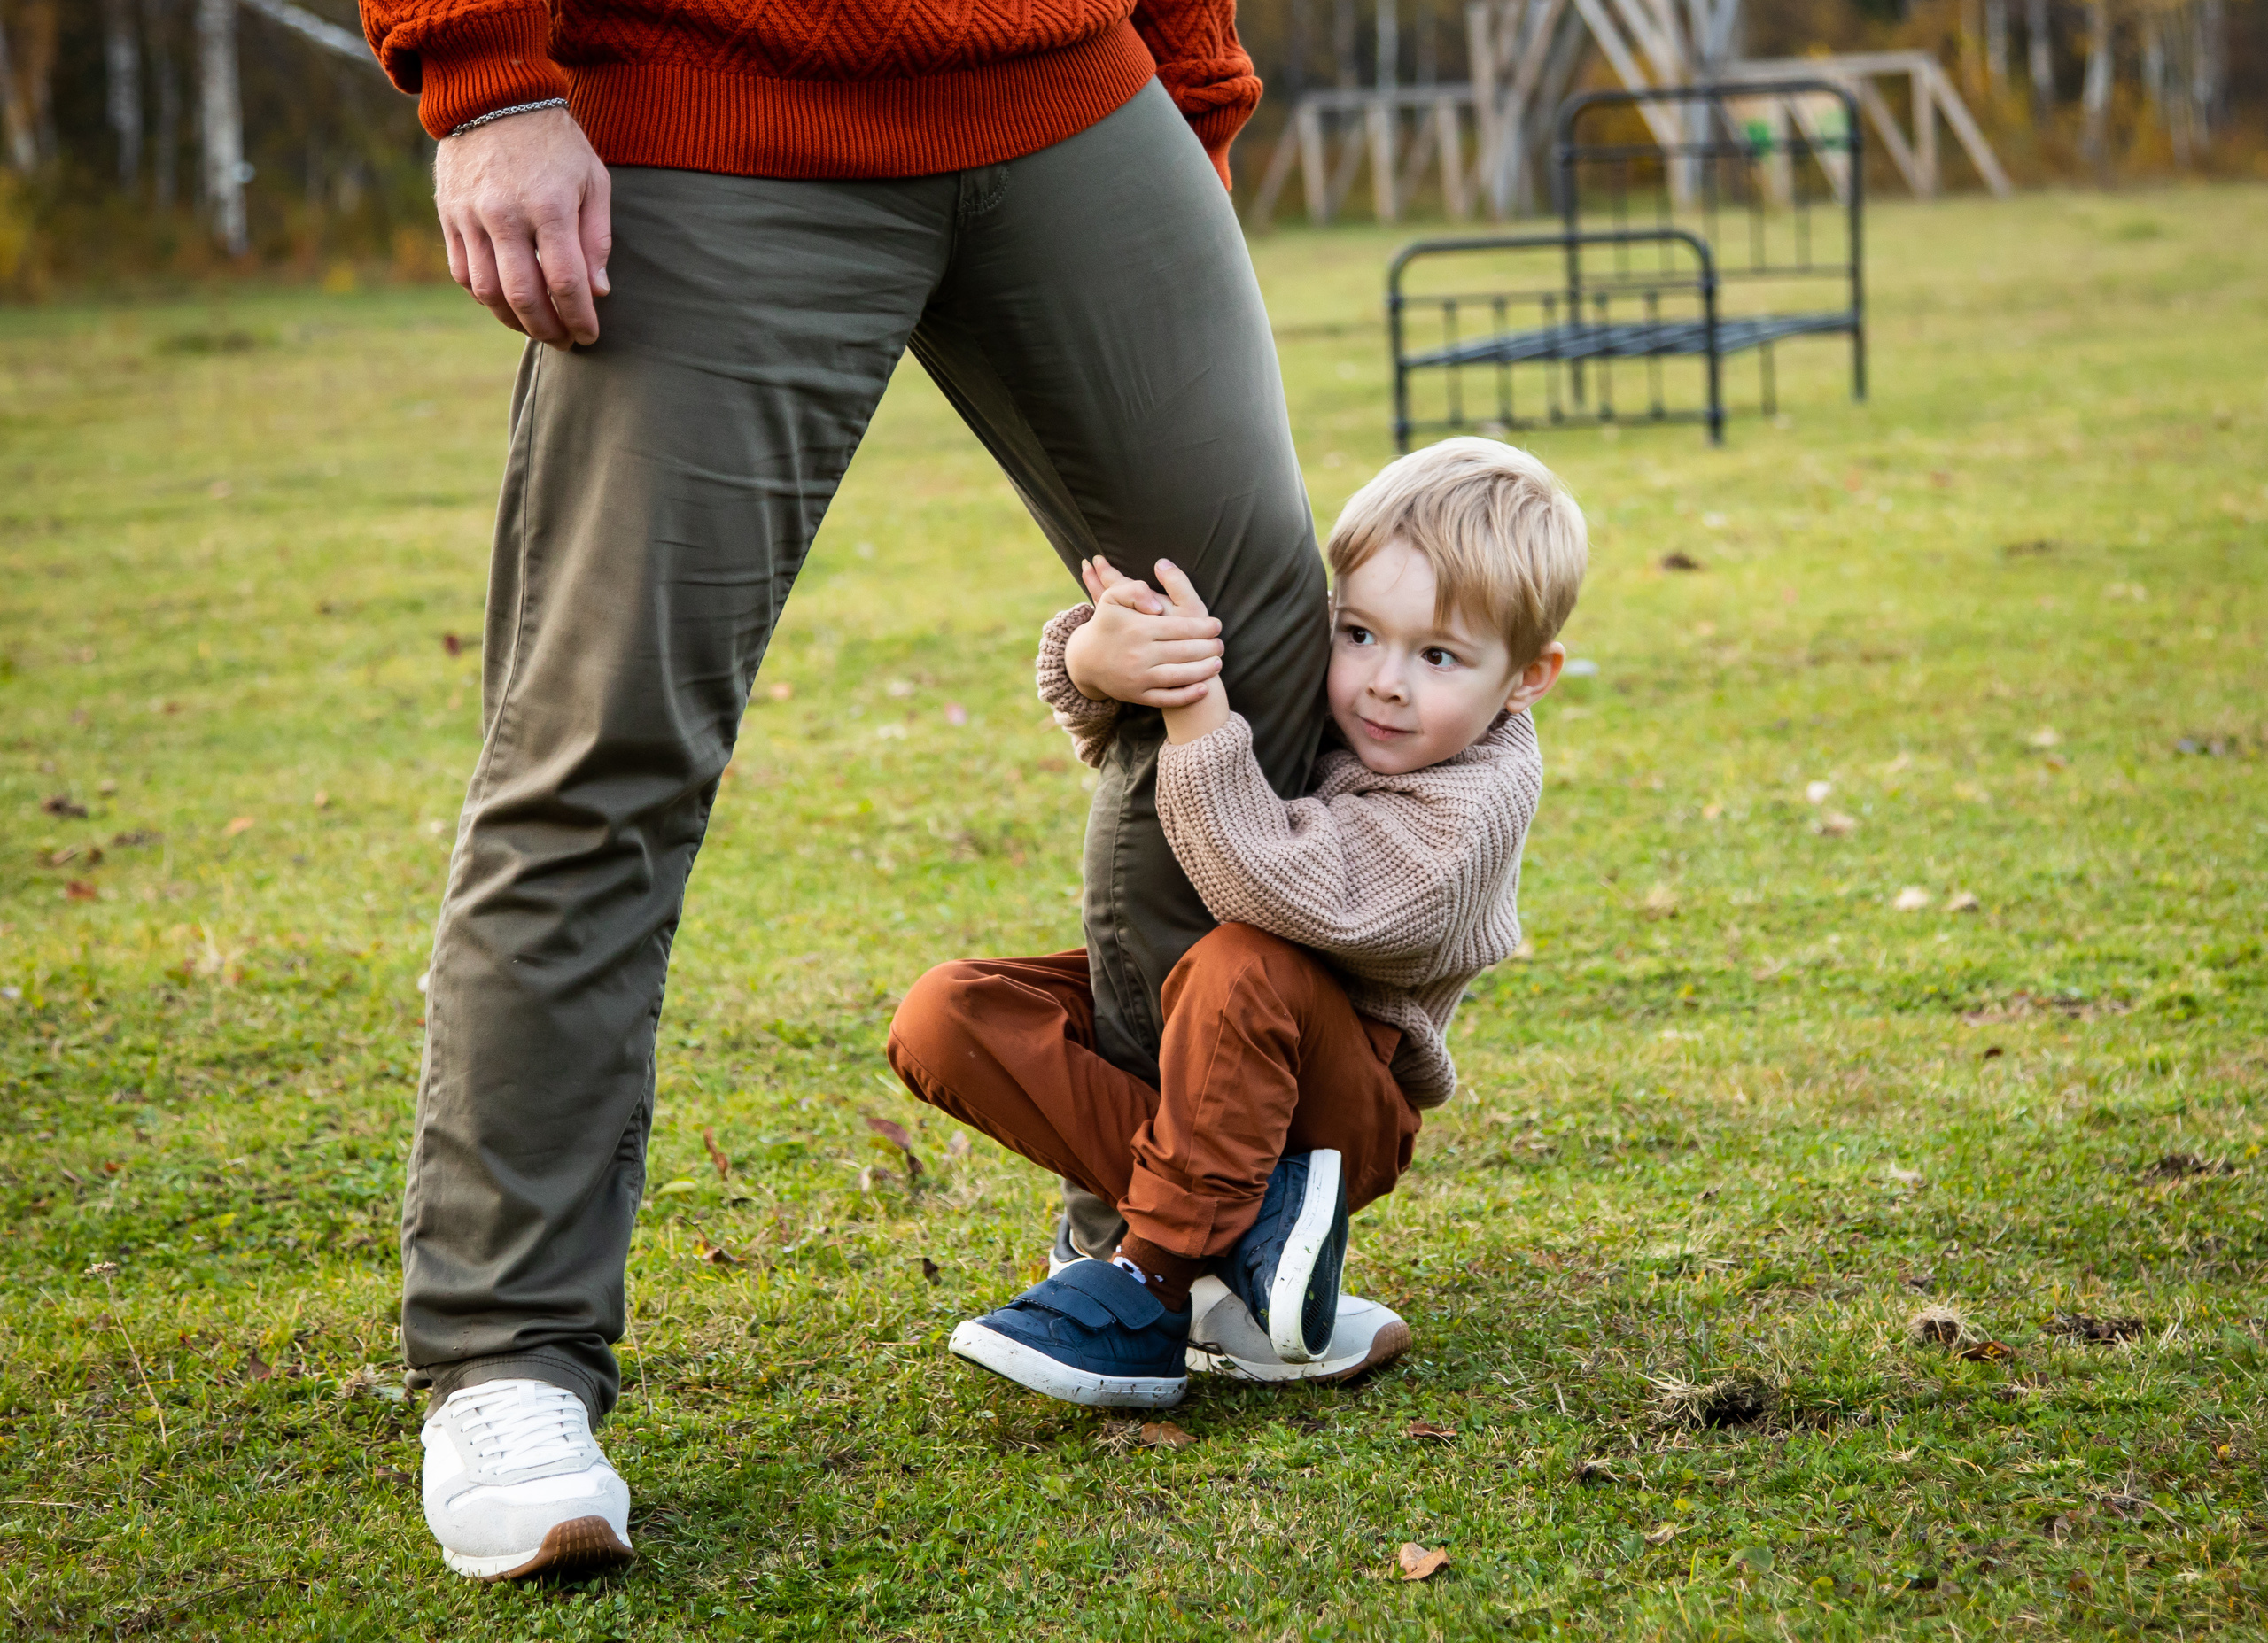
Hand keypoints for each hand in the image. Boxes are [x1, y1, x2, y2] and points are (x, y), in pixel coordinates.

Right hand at [434, 106, 612, 347]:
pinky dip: (485, 297)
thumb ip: (596, 238)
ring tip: (537, 328)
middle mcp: (505, 214)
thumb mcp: (593, 180)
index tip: (589, 336)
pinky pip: (463, 273)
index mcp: (549, 206)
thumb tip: (598, 292)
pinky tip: (506, 303)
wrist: (493, 97)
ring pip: (488, 291)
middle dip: (547, 329)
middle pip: (524, 295)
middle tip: (564, 342)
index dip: (579, 318)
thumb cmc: (555, 142)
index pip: (565, 282)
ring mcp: (471, 216)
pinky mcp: (448, 215)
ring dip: (514, 321)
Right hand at [1061, 556, 1222, 707]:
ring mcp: (1139, 677)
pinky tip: (1203, 688)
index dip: (1204, 627)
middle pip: (1185, 651)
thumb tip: (1157, 604)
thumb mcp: (1112, 598)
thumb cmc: (1106, 624)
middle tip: (1220, 644)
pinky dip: (1188, 695)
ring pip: (1180, 675)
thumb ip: (1134, 590)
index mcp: (1138, 629)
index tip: (1217, 626)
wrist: (1084, 660)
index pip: (1180, 628)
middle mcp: (1140, 654)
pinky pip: (1167, 698)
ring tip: (1218, 662)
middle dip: (1208, 648)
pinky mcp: (1138, 695)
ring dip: (1204, 670)